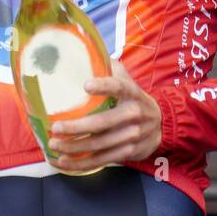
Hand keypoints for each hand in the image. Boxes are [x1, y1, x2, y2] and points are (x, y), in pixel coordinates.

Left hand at [49, 58, 163, 167]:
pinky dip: (80, 163)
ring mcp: (132, 136)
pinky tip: (63, 162)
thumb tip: (81, 52)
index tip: (85, 85)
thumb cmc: (133, 98)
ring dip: (74, 147)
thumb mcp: (127, 79)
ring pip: (99, 145)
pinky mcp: (128, 152)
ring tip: (53, 145)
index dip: (104, 85)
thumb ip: (108, 67)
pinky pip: (101, 160)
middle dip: (76, 127)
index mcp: (132, 93)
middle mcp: (134, 114)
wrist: (162, 124)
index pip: (119, 86)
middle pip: (103, 123)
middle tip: (55, 127)